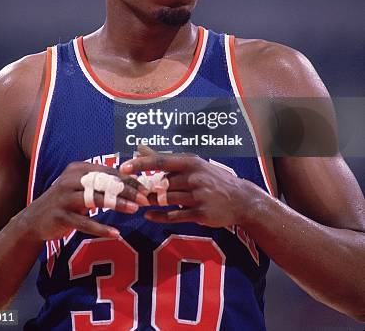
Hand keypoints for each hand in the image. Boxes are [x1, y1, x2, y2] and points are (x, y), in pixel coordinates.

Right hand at [21, 162, 148, 240]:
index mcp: (79, 169)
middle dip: (126, 190)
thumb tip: (131, 180)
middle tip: (144, 199)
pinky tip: (115, 233)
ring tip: (134, 210)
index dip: (128, 179)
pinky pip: (83, 222)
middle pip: (104, 182)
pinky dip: (100, 228)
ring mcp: (64, 197)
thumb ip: (101, 183)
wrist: (34, 221)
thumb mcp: (82, 188)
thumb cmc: (66, 202)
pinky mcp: (60, 216)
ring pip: (95, 199)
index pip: (109, 171)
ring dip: (117, 204)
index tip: (145, 188)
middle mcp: (70, 179)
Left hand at [120, 147, 254, 226]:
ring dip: (151, 202)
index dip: (141, 164)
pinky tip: (149, 215)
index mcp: (190, 162)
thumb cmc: (211, 178)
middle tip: (131, 191)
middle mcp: (194, 177)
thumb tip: (139, 147)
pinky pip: (175, 216)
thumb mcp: (191, 164)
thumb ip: (163, 158)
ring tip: (140, 202)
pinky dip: (160, 216)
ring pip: (166, 200)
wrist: (240, 199)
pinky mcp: (201, 214)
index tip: (123, 168)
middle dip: (145, 188)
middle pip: (161, 183)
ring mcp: (198, 196)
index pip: (161, 161)